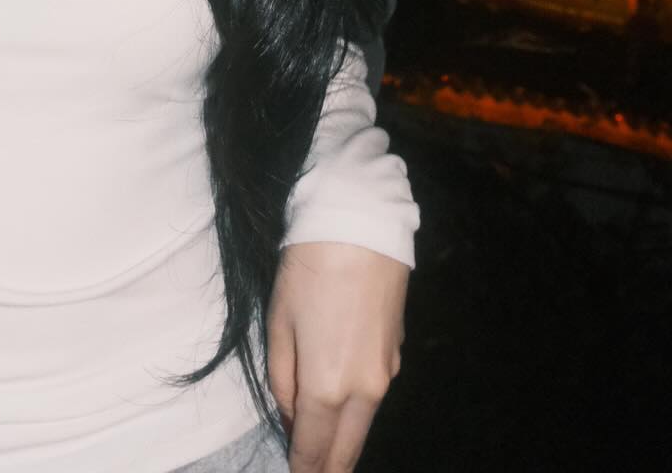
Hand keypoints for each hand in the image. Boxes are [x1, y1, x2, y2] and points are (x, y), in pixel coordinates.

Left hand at [266, 240, 408, 472]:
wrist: (360, 228)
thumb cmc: (308, 272)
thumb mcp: (279, 324)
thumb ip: (282, 379)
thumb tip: (291, 416)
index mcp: (328, 387)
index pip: (315, 448)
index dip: (304, 468)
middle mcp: (364, 391)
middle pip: (348, 447)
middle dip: (330, 467)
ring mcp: (386, 374)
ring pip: (364, 423)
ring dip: (345, 441)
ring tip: (327, 451)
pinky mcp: (397, 354)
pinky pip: (373, 395)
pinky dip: (358, 409)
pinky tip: (345, 406)